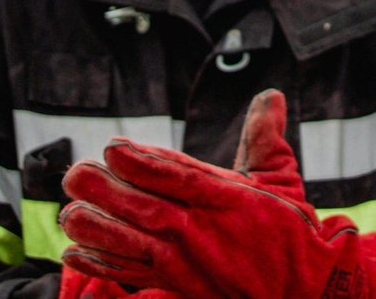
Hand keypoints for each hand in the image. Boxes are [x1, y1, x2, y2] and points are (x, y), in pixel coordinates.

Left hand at [59, 89, 375, 297]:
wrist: (305, 292)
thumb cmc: (291, 233)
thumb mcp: (282, 179)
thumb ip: (265, 137)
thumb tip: (270, 96)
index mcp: (225, 198)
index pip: (175, 175)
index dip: (140, 161)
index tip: (112, 147)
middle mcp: (201, 229)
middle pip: (144, 207)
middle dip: (104, 191)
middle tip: (76, 175)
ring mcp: (186, 261)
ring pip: (131, 243)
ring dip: (96, 228)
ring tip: (70, 214)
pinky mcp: (177, 285)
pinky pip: (132, 274)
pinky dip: (102, 264)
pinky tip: (77, 252)